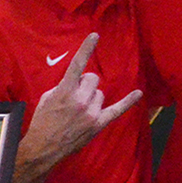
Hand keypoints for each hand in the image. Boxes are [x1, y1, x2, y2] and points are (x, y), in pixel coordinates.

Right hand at [24, 32, 142, 167]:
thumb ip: (64, 85)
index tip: (95, 35)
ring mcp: (91, 112)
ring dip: (92, 97)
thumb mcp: (47, 98)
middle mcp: (80, 100)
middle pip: (93, 79)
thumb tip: (78, 81)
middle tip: (75, 95)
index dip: (86, 49)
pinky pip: (117, 110)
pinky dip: (128, 101)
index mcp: (65, 91)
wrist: (43, 147)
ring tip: (79, 110)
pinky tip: (139, 93)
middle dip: (85, 83)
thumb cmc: (43, 120)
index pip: (77, 65)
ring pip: (100, 93)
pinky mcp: (98, 123)